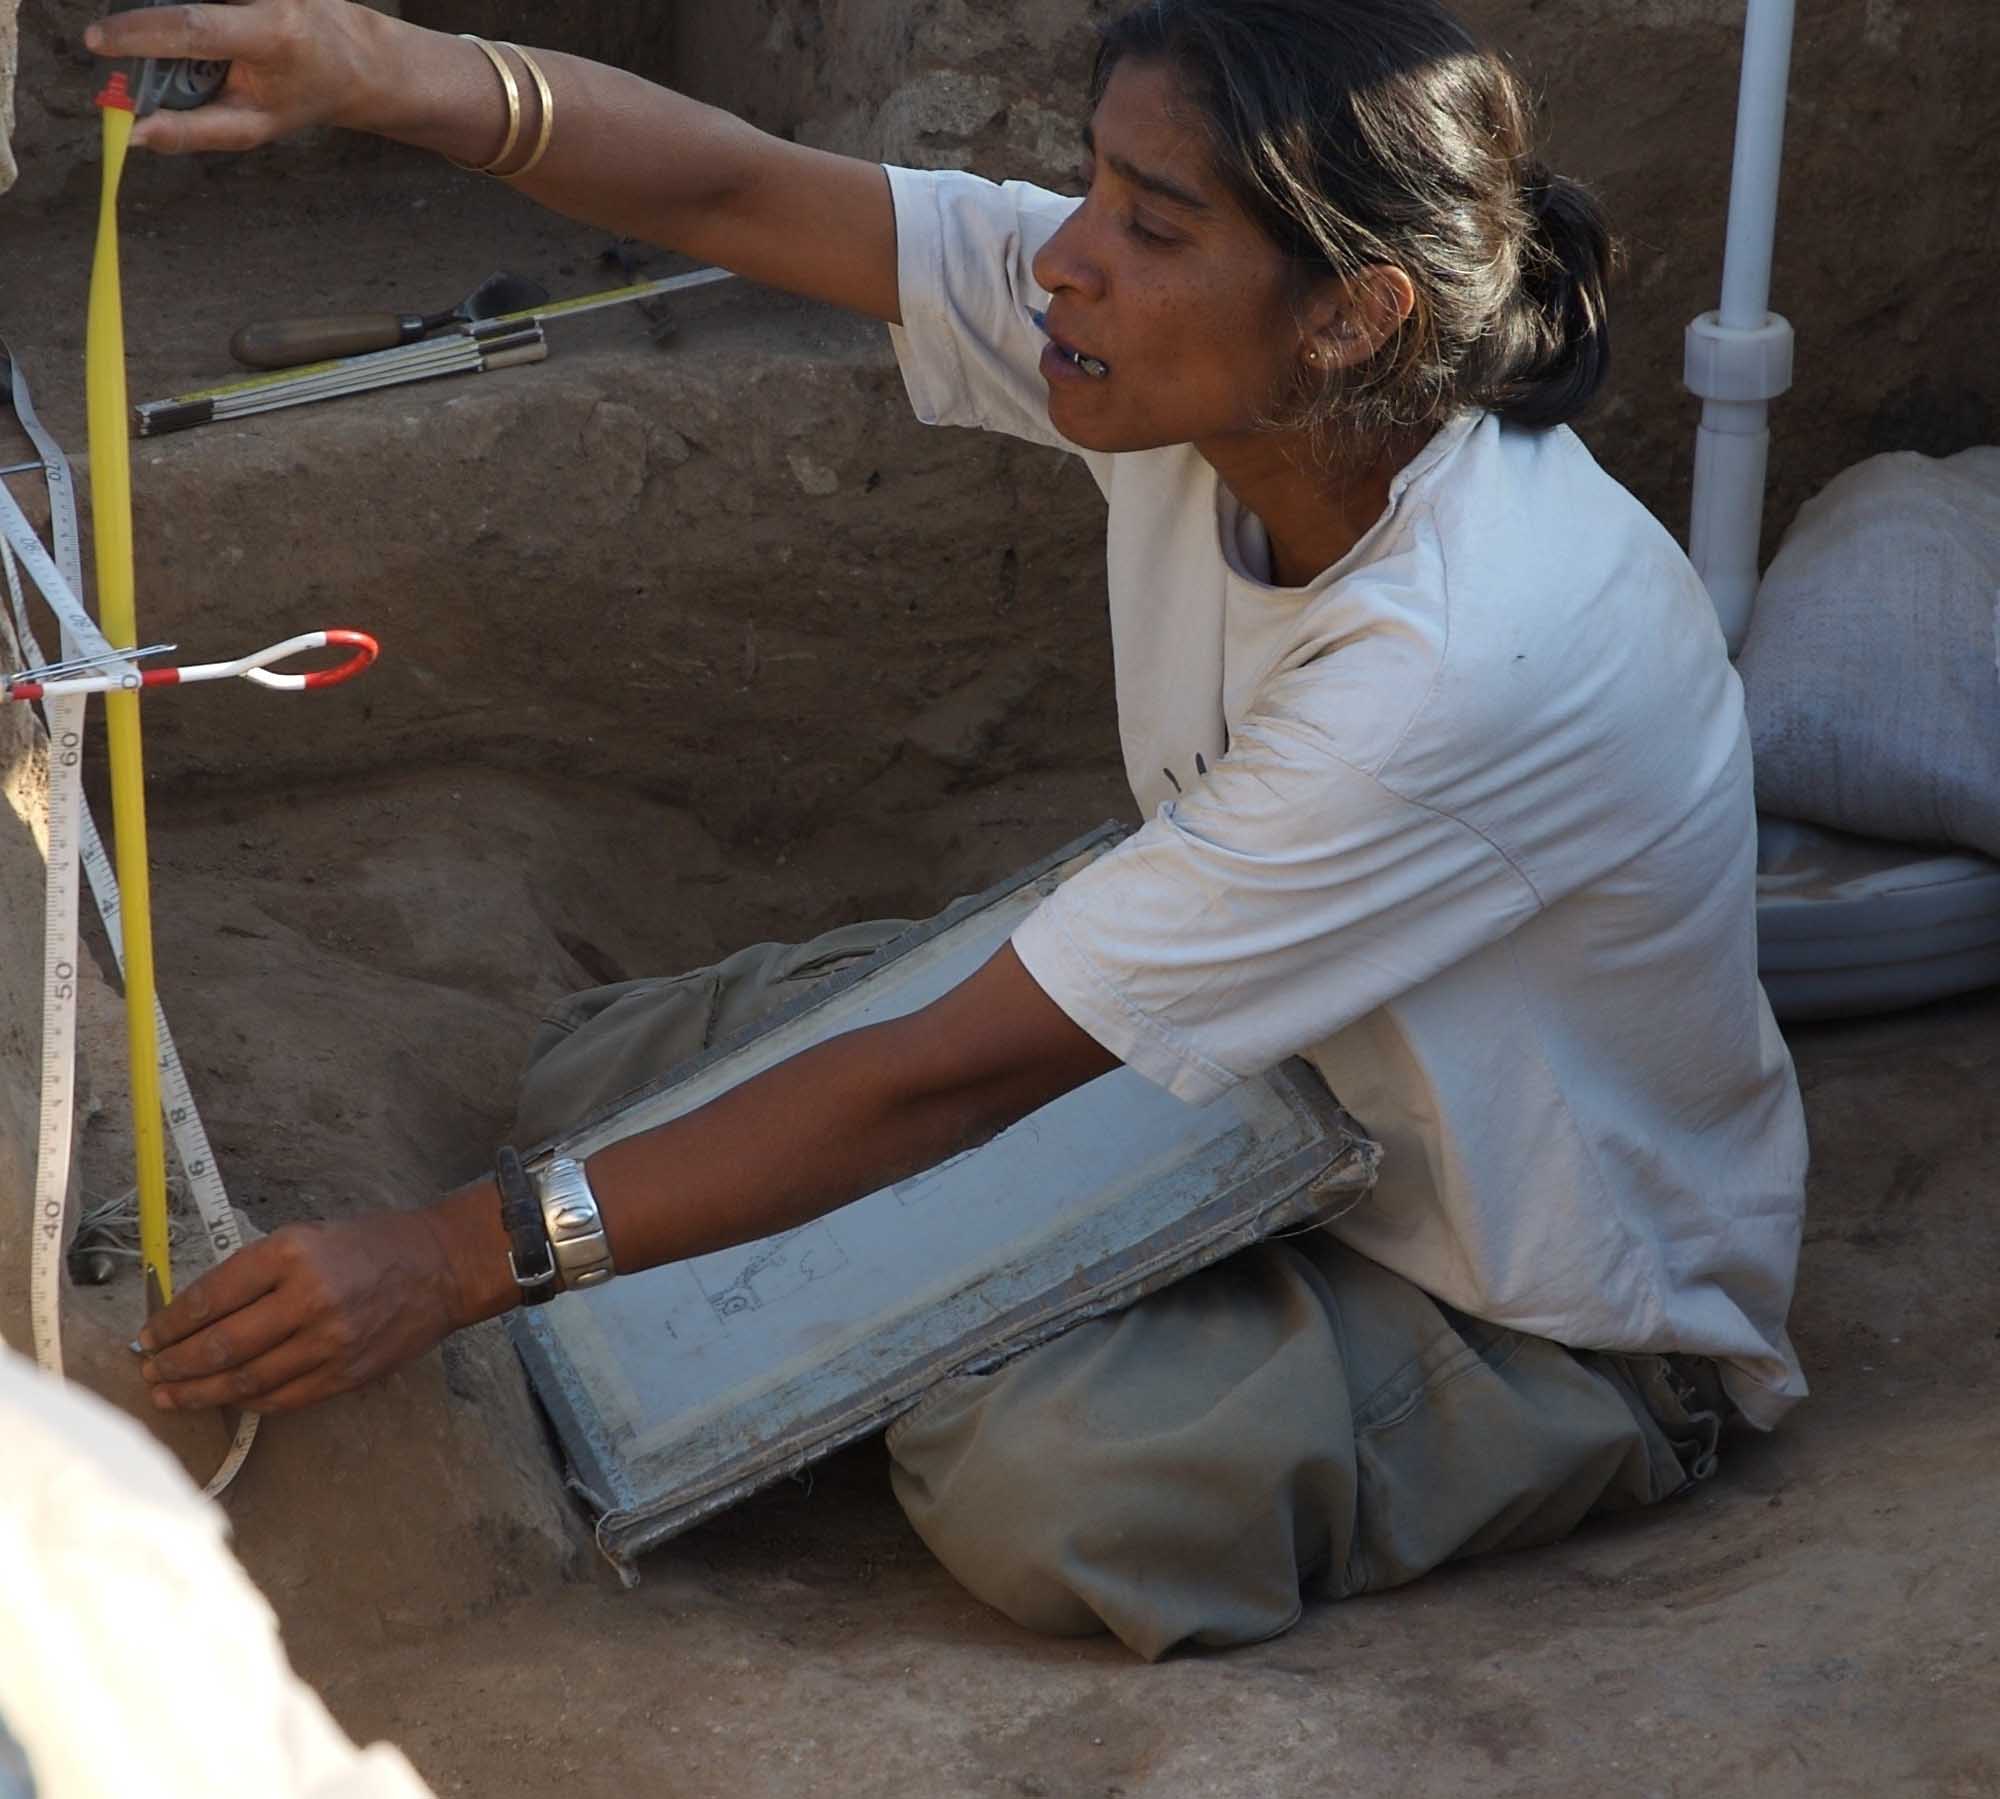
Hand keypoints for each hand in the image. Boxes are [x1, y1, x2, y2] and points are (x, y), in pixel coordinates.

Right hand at [84, 0, 388, 155]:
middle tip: (127, 44)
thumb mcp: (255, 125)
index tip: (98, 43)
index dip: (137, 33)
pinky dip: (188, 5)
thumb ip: (195, 131)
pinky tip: (183, 21)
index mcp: (272, 37)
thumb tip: (133, 134)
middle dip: (144, 20)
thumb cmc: (302, 97)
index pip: (192, 27)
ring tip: (178, 41)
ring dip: (167, 13)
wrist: (354, 58)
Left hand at [137, 1206, 473, 1412]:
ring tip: (171, 1395)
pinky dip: (247, 1401)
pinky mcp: (345, 1373)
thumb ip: (256, 1272)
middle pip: (221, 1346)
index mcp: (291, 1254)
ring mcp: (329, 1342)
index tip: (149, 1335)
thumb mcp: (307, 1235)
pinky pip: (282, 1398)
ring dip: (200, 1392)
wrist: (442, 1266)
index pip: (211, 1298)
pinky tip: (226, 1399)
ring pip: (246, 1381)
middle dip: (175, 1364)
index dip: (170, 1324)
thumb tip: (197, 1312)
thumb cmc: (372, 1244)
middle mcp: (308, 1299)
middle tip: (151, 1371)